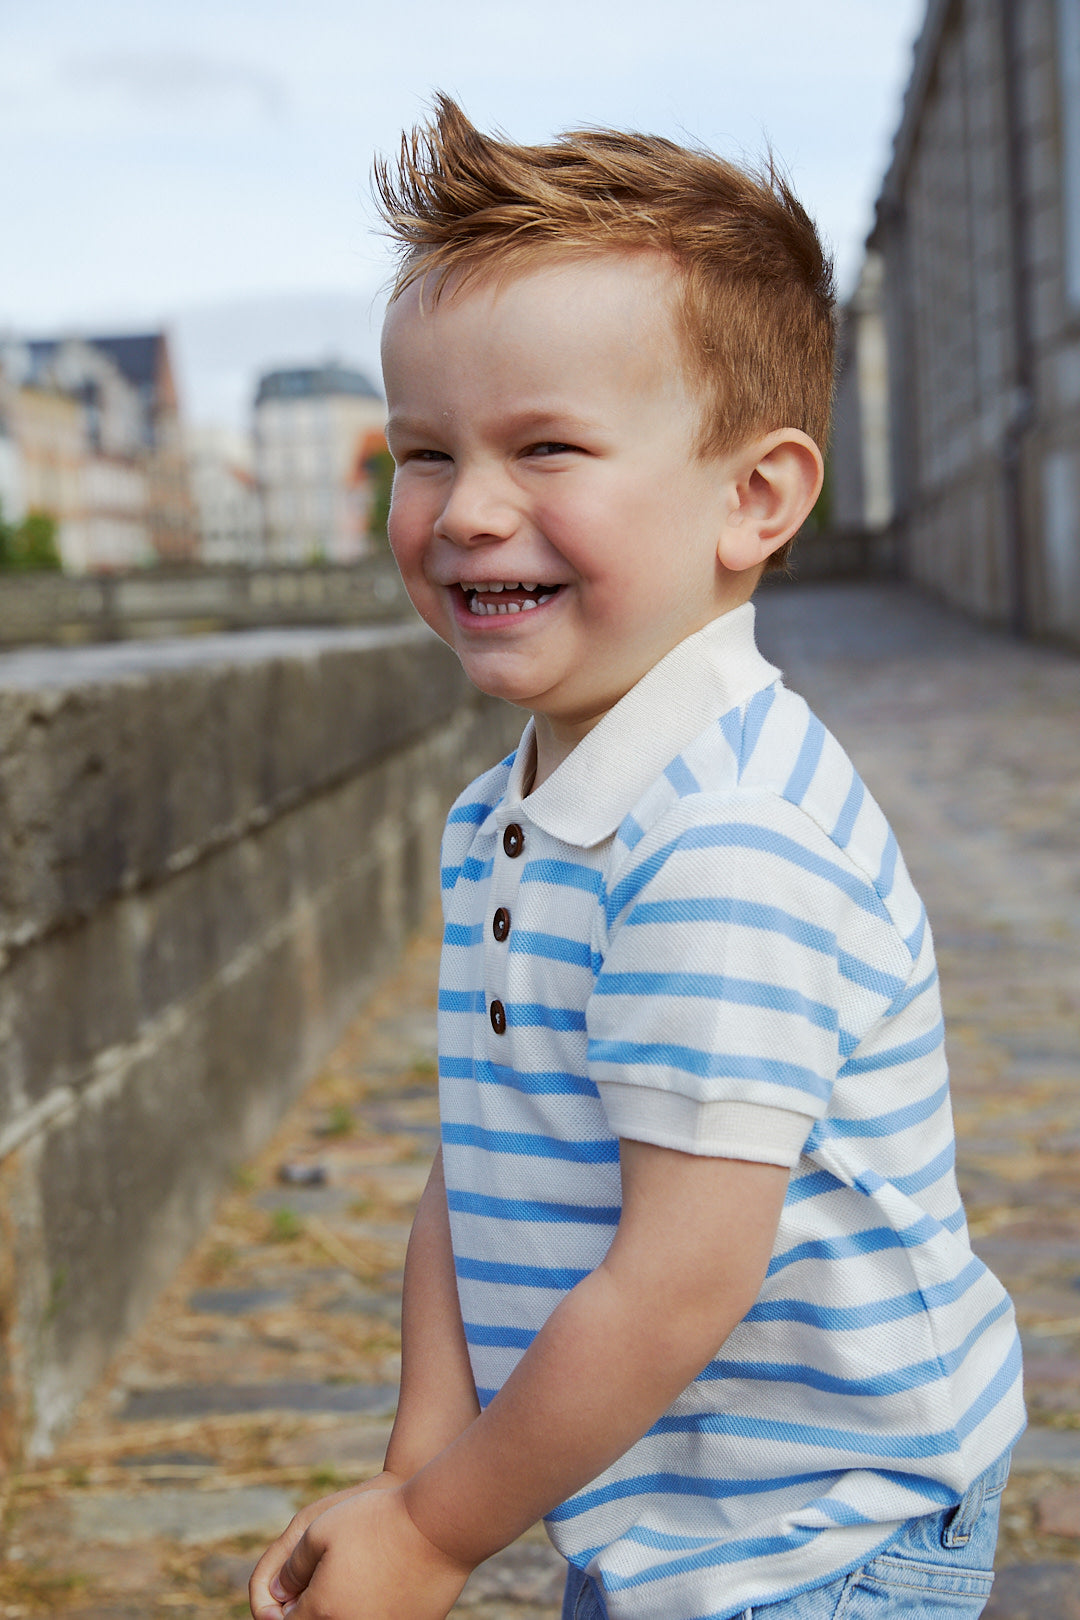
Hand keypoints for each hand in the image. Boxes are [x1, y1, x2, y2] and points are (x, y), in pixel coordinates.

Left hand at [255, 1484, 472, 1619]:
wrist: (440, 1525)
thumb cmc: (377, 1522)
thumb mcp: (318, 1530)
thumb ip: (291, 1568)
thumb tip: (276, 1593)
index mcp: (323, 1611)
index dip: (279, 1609)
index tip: (288, 1590)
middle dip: (311, 1610)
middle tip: (320, 1582)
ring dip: (345, 1608)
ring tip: (355, 1575)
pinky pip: (384, 1619)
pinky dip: (377, 1607)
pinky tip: (385, 1579)